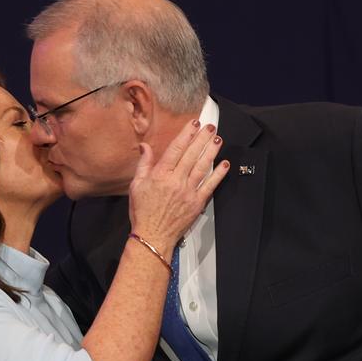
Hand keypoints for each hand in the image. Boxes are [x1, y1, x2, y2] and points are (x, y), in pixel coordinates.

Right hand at [128, 120, 229, 253]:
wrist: (152, 236)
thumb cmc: (143, 212)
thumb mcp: (137, 185)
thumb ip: (144, 164)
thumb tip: (145, 147)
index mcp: (160, 175)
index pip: (176, 149)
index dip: (187, 134)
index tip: (194, 124)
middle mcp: (176, 181)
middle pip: (192, 155)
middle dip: (202, 138)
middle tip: (210, 127)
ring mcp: (188, 192)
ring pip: (202, 167)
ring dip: (211, 152)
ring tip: (218, 140)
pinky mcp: (197, 203)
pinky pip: (210, 185)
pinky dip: (218, 174)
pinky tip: (224, 164)